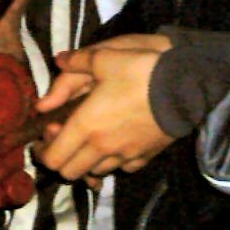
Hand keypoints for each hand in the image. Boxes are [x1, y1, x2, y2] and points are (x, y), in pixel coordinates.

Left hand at [35, 41, 174, 180]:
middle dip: (61, 159)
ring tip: (89, 138)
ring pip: (95, 172)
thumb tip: (54, 69)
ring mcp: (126, 156)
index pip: (53, 159)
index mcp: (86, 126)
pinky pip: (123, 168)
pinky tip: (116, 143)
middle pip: (70, 173)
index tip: (44, 137)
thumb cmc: (139, 69)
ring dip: (86, 160)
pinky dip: (113, 160)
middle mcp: (103, 148)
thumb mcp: (102, 57)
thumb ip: (73, 67)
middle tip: (63, 136)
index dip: (43, 153)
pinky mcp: (146, 158)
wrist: (186, 85)